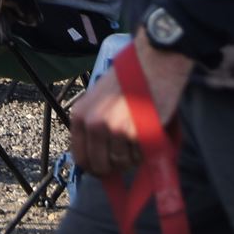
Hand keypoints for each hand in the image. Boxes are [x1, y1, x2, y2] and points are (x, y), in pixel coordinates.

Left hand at [69, 37, 194, 177]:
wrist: (153, 64)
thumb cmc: (129, 79)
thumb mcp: (99, 99)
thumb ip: (93, 126)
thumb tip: (94, 156)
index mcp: (80, 115)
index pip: (80, 158)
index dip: (93, 167)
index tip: (103, 169)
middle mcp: (94, 124)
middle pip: (100, 166)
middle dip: (113, 166)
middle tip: (125, 156)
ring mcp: (115, 130)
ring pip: (122, 163)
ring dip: (131, 156)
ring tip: (138, 135)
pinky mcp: (136, 134)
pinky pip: (139, 156)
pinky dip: (144, 151)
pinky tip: (147, 132)